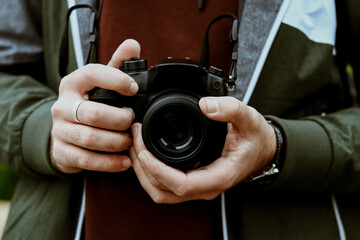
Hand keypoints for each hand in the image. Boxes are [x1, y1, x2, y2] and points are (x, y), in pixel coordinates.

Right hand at [50, 39, 140, 173]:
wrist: (62, 132)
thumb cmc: (87, 104)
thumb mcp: (99, 83)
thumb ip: (117, 65)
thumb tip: (133, 45)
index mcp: (73, 84)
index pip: (92, 74)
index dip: (116, 80)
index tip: (134, 89)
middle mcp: (62, 106)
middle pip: (94, 114)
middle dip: (120, 120)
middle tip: (132, 121)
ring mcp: (60, 131)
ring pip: (91, 139)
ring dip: (117, 142)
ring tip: (130, 141)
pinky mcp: (62, 152)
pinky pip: (87, 160)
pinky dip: (110, 163)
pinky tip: (124, 161)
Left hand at [130, 96, 275, 202]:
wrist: (262, 148)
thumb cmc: (256, 138)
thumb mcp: (248, 119)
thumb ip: (231, 109)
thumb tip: (206, 105)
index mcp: (219, 176)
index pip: (182, 184)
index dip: (158, 170)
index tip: (143, 151)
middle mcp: (206, 187)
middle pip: (163, 192)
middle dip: (143, 170)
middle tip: (134, 141)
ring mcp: (199, 186)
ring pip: (161, 191)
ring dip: (143, 172)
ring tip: (135, 145)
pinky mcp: (193, 180)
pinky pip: (166, 184)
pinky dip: (151, 171)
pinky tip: (146, 152)